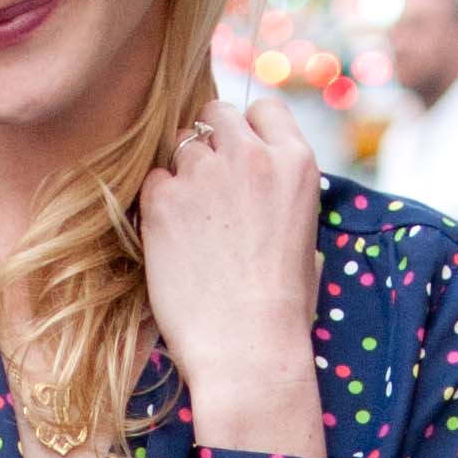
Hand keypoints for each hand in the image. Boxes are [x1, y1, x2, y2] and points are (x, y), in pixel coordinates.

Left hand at [139, 95, 324, 457]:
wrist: (247, 349)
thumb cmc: (282, 310)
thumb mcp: (305, 237)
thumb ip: (280, 193)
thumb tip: (258, 182)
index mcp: (296, 162)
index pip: (263, 108)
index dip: (247, 131)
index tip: (240, 160)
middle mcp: (252, 155)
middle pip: (216, 115)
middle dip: (210, 143)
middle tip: (207, 189)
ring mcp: (205, 173)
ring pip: (181, 144)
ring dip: (182, 174)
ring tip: (190, 224)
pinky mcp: (163, 199)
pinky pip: (152, 180)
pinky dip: (157, 203)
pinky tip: (171, 240)